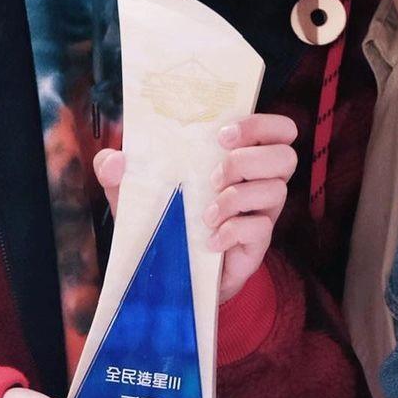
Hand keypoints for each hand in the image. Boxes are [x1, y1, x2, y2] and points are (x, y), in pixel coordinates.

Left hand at [94, 113, 298, 303]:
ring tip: (206, 212)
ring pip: (277, 190)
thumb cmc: (164, 218)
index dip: (260, 124)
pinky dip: (232, 230)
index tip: (223, 135)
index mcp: (238, 155)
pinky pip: (260, 229)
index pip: (278, 129)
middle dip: (249, 160)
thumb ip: (118, 173)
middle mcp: (258, 180)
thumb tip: (111, 160)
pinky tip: (210, 239)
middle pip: (286, 156)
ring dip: (237, 197)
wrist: (171, 273)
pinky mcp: (257, 244)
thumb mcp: (136, 194)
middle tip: (214, 174)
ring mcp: (261, 212)